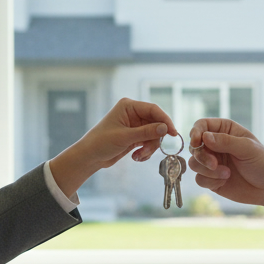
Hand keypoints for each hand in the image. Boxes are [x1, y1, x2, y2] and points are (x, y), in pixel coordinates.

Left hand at [49, 98, 175, 198]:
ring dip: (149, 147)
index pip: (153, 109)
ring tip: (139, 156)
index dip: (165, 120)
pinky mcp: (135, 136)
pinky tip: (136, 157)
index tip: (173, 133)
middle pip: (156, 123)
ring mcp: (135, 125)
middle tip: (148, 150)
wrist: (89, 157)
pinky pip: (149, 142)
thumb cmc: (101, 142)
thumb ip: (146, 132)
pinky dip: (146, 151)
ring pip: (154, 135)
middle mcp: (133, 113)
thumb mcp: (125, 137)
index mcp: (129, 106)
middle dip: (154, 139)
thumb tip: (165, 128)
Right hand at [187, 118, 263, 219]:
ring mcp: (212, 162)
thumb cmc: (263, 163)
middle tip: (214, 164)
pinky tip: (225, 181)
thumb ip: (226, 141)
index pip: (202, 125)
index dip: (195, 132)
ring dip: (207, 170)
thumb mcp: (247, 148)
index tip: (196, 142)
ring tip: (226, 174)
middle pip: (194, 146)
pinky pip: (199, 179)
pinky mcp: (211, 179)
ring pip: (194, 163)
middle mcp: (215, 145)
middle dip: (202, 156)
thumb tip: (204, 137)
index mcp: (225, 130)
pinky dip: (210, 181)